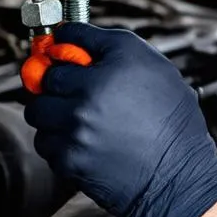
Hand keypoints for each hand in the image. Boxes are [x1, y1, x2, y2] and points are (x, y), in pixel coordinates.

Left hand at [23, 23, 216, 216]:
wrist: (177, 179)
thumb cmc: (171, 123)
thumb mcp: (153, 66)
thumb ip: (109, 45)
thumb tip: (73, 37)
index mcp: (112, 65)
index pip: (64, 41)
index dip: (62, 47)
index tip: (59, 52)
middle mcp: (90, 93)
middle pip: (44, 78)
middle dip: (55, 83)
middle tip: (71, 91)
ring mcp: (76, 128)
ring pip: (38, 112)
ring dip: (52, 114)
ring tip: (78, 120)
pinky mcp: (68, 159)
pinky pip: (45, 142)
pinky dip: (58, 143)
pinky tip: (83, 143)